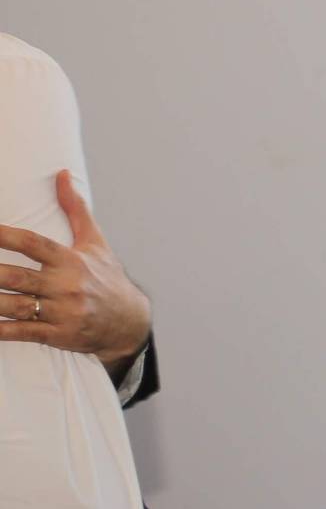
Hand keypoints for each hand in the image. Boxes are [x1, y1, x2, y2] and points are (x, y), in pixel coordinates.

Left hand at [0, 171, 151, 371]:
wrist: (130, 322)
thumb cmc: (107, 278)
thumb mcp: (95, 242)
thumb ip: (75, 209)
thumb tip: (61, 174)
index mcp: (72, 260)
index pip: (33, 243)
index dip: (5, 236)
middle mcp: (67, 285)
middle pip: (16, 277)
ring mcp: (63, 312)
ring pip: (15, 306)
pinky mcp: (59, 334)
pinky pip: (23, 332)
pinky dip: (1, 329)